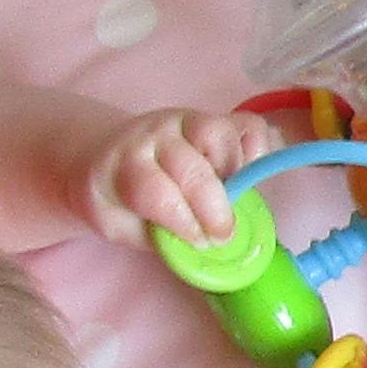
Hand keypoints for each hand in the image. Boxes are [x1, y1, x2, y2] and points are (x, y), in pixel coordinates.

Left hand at [83, 105, 274, 242]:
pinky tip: (248, 173)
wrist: (107, 153)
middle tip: (224, 237)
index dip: (184, 222)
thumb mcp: (116, 225)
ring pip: (221, 135)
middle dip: (215, 210)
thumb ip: (155, 236)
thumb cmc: (116, 197)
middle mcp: (155, 135)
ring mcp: (186, 121)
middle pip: (193, 169)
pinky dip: (258, 149)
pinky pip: (247, 126)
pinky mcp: (212, 118)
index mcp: (124, 164)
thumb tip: (201, 249)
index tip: (202, 243)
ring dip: (237, 173)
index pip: (157, 192)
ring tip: (235, 199)